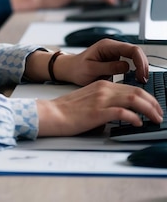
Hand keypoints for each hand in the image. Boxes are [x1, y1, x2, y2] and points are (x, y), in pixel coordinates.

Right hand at [36, 79, 162, 136]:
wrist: (53, 113)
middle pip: (136, 92)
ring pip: (133, 99)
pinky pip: (121, 112)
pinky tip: (138, 123)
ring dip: (148, 109)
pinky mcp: (98, 111)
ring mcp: (101, 99)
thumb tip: (122, 113)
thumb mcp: (90, 99)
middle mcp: (104, 89)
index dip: (147, 97)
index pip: (132, 88)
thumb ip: (106, 101)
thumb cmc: (69, 110)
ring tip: (155, 118)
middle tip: (159, 114)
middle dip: (152, 103)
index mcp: (103, 85)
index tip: (154, 107)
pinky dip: (133, 117)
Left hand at [54, 38, 149, 84]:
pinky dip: (136, 69)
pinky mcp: (115, 60)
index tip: (141, 74)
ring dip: (141, 67)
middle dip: (143, 65)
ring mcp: (115, 53)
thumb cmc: (77, 68)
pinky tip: (136, 78)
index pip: (131, 49)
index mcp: (106, 46)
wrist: (70, 69)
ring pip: (135, 57)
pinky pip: (130, 62)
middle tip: (143, 79)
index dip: (140, 61)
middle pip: (136, 52)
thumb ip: (108, 67)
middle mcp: (112, 47)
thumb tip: (126, 67)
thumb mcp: (91, 69)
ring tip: (141, 80)